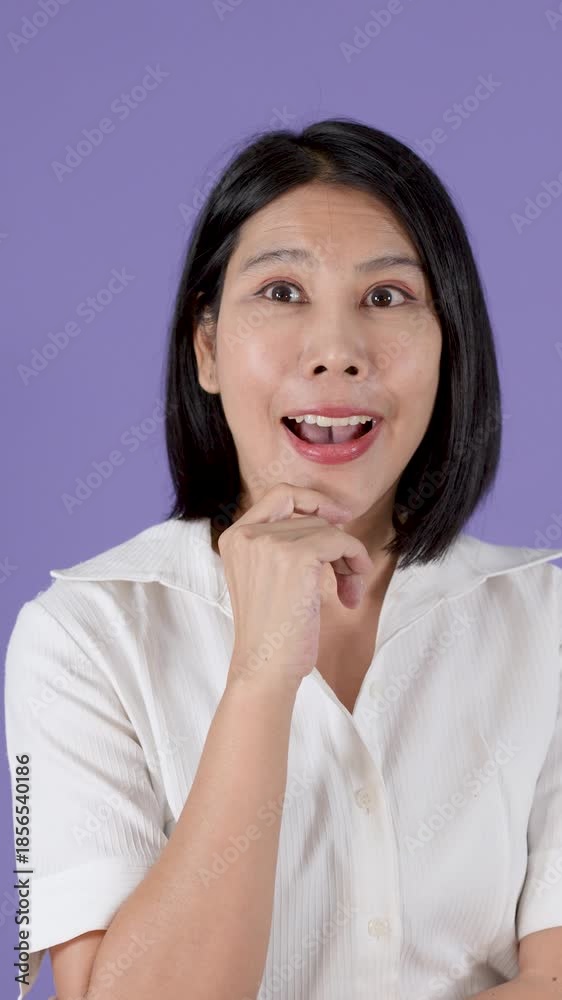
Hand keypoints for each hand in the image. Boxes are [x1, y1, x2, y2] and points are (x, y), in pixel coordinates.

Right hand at [218, 482, 372, 688]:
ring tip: (347, 592)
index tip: (339, 518)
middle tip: (347, 578)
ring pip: (328, 530)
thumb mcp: (265, 576)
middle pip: (310, 517)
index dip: (313, 501)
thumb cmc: (271, 632)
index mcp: (234, 537)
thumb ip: (281, 545)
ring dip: (348, 559)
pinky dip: (355, 561)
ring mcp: (269, 542)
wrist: (265, 668)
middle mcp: (247, 534)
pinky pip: (341, 541)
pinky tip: (350, 593)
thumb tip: (330, 518)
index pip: (280, 495)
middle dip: (336, 545)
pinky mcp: (295, 556)